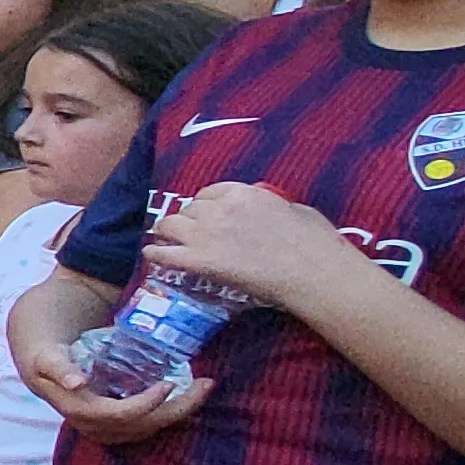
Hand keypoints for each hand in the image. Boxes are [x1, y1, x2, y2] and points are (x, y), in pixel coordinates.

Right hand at [19, 329, 215, 444]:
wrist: (39, 361)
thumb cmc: (46, 353)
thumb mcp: (47, 356)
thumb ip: (59, 367)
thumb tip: (76, 381)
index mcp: (80, 410)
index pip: (121, 416)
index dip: (147, 405)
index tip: (167, 383)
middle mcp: (95, 426)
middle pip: (144, 426)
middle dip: (178, 409)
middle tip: (205, 384)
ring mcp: (105, 429)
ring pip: (149, 428)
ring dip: (179, 412)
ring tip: (202, 388)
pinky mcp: (114, 425)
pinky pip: (147, 425)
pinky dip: (168, 413)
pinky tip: (185, 396)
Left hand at [142, 182, 358, 317]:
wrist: (311, 271)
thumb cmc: (314, 243)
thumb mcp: (297, 211)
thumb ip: (275, 207)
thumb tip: (273, 211)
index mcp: (243, 193)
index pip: (209, 193)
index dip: (203, 204)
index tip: (202, 212)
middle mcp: (219, 209)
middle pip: (189, 209)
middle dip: (187, 219)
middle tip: (187, 231)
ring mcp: (206, 234)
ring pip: (170, 225)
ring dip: (166, 231)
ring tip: (163, 238)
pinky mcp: (200, 260)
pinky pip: (165, 254)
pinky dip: (155, 254)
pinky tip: (150, 255)